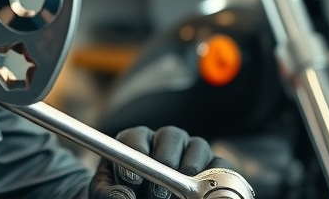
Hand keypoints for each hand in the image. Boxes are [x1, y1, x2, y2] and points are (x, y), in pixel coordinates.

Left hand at [90, 126, 232, 198]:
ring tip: (178, 194)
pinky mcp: (214, 164)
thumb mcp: (108, 194)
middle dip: (165, 162)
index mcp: (136, 142)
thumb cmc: (124, 195)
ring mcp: (192, 150)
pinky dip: (212, 178)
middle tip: (156, 191)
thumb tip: (124, 195)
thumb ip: (109, 193)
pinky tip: (199, 194)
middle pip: (171, 135)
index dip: (135, 153)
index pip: (135, 137)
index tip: (130, 178)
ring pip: (198, 146)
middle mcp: (165, 140)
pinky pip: (220, 164)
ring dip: (189, 170)